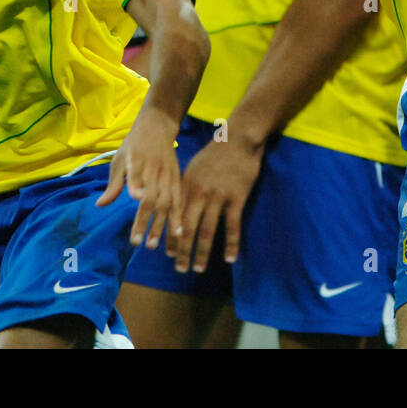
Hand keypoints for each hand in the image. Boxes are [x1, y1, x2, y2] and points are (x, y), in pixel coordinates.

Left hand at [96, 106, 180, 251]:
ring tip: (154, 245)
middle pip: (151, 197)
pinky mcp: (178, 179)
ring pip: (166, 202)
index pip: (136, 174)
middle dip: (145, 220)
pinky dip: (178, 217)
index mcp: (137, 160)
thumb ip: (114, 184)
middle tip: (137, 242)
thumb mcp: (119, 159)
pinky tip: (177, 234)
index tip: (136, 198)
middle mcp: (154, 169)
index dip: (136, 185)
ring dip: (161, 224)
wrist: (158, 127)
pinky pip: (179, 201)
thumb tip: (100, 205)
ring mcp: (168, 174)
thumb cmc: (134, 145)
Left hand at [172, 133, 263, 272]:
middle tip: (180, 269)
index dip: (170, 236)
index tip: (167, 254)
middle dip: (182, 250)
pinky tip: (229, 258)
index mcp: (186, 185)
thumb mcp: (194, 168)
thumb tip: (175, 208)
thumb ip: (185, 188)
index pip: (174, 216)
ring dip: (202, 252)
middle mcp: (199, 193)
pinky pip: (232, 226)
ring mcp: (218, 196)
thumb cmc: (216, 153)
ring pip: (207, 230)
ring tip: (198, 268)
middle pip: (187, 227)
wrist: (239, 138)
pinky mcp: (236, 198)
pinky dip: (231, 244)